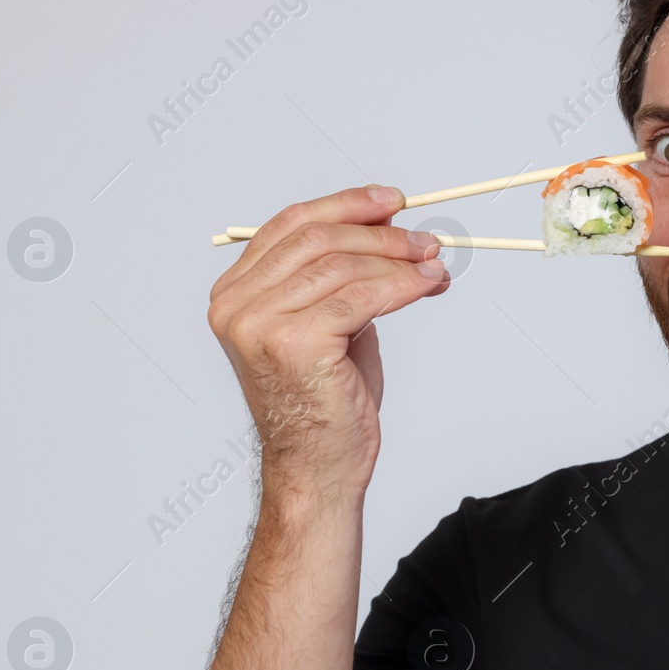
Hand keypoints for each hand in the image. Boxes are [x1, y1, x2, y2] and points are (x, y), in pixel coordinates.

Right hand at [207, 186, 448, 498]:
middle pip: (317, 240)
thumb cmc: (324, 403)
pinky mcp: (294, 342)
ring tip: (433, 265)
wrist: (318, 467)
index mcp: (235, 294)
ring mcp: (260, 324)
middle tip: (425, 240)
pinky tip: (426, 285)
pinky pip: (360, 297)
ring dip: (397, 259)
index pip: (290, 226)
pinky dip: (401, 285)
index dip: (345, 206)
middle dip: (380, 234)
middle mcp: (237, 305)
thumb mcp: (328, 324)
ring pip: (342, 266)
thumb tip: (391, 231)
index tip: (391, 202)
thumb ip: (342, 278)